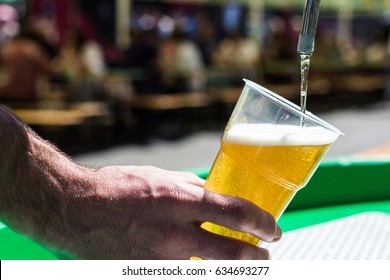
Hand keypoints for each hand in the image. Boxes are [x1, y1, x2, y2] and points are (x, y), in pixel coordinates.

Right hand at [60, 166, 280, 259]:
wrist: (78, 209)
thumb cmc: (119, 187)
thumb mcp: (161, 176)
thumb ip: (191, 189)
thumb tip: (215, 195)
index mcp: (179, 201)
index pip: (235, 213)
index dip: (262, 222)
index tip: (272, 228)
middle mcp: (173, 233)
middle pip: (232, 254)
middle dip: (257, 256)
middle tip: (265, 252)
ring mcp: (161, 259)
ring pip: (212, 271)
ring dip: (233, 267)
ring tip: (242, 262)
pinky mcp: (148, 272)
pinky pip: (184, 273)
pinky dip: (200, 269)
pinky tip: (201, 262)